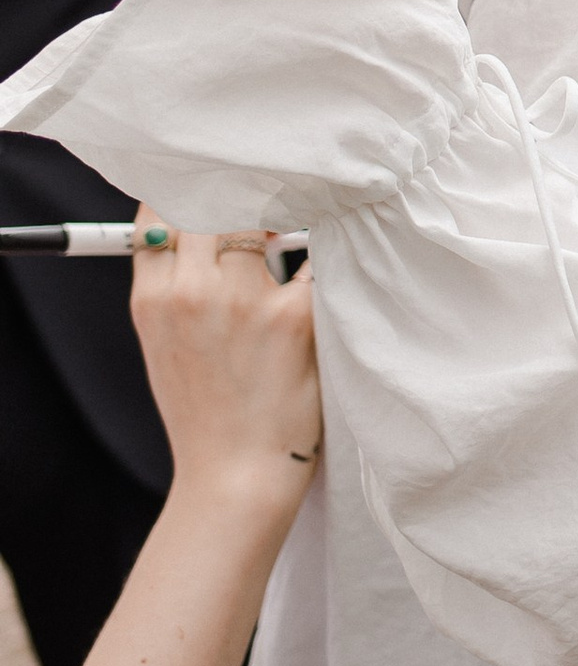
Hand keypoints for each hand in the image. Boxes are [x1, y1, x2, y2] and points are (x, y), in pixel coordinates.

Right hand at [128, 219, 323, 548]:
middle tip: (270, 205)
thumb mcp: (163, 343)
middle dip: (242, 198)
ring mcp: (244, 301)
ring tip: (302, 228)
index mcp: (153, 299)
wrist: (235, 476)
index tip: (217, 189)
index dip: (191, 192)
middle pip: (214, 203)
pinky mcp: (295, 317)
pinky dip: (328, 253)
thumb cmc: (205, 410)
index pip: (161, 212)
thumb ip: (173, 284)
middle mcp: (192, 292)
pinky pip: (318, 257)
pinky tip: (335, 259)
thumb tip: (196, 224)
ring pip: (264, 220)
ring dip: (284, 218)